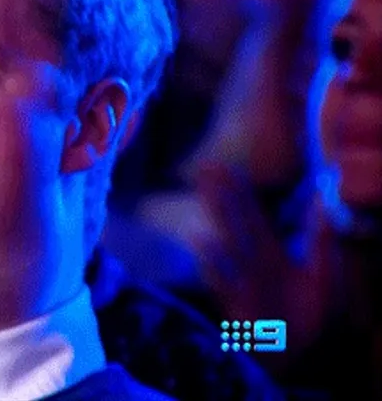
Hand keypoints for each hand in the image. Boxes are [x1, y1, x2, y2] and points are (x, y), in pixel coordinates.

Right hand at [195, 163, 337, 359]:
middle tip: (205, 167)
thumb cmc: (312, 322)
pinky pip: (223, 279)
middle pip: (235, 223)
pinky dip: (213, 261)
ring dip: (217, 217)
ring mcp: (243, 284)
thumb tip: (323, 200)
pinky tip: (202, 241)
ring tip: (205, 192)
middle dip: (221, 195)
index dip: (240, 192)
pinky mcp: (238, 305)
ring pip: (228, 242)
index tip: (226, 168)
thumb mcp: (324, 277)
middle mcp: (254, 265)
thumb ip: (321, 239)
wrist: (301, 358)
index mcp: (274, 256)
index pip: (254, 217)